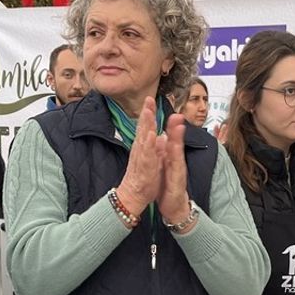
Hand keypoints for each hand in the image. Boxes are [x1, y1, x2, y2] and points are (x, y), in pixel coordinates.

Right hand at [116, 97, 161, 215]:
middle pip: (142, 129)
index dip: (147, 113)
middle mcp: (140, 151)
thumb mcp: (151, 160)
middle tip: (148, 98)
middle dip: (146, 114)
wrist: (133, 196)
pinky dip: (149, 146)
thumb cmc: (142, 178)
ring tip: (148, 112)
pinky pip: (146, 156)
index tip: (150, 99)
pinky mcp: (144, 168)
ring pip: (143, 139)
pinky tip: (151, 136)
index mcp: (143, 148)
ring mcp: (142, 159)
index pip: (145, 127)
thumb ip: (155, 147)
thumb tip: (161, 136)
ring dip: (146, 126)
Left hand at [158, 113, 191, 226]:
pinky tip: (173, 149)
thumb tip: (165, 138)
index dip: (170, 125)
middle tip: (176, 114)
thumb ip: (167, 152)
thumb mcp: (167, 166)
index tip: (168, 112)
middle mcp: (176, 162)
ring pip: (178, 152)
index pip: (171, 138)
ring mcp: (178, 171)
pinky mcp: (178, 181)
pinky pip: (176, 168)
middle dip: (176, 128)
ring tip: (178, 125)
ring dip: (179, 138)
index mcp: (171, 157)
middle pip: (176, 142)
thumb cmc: (170, 186)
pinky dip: (175, 157)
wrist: (175, 207)